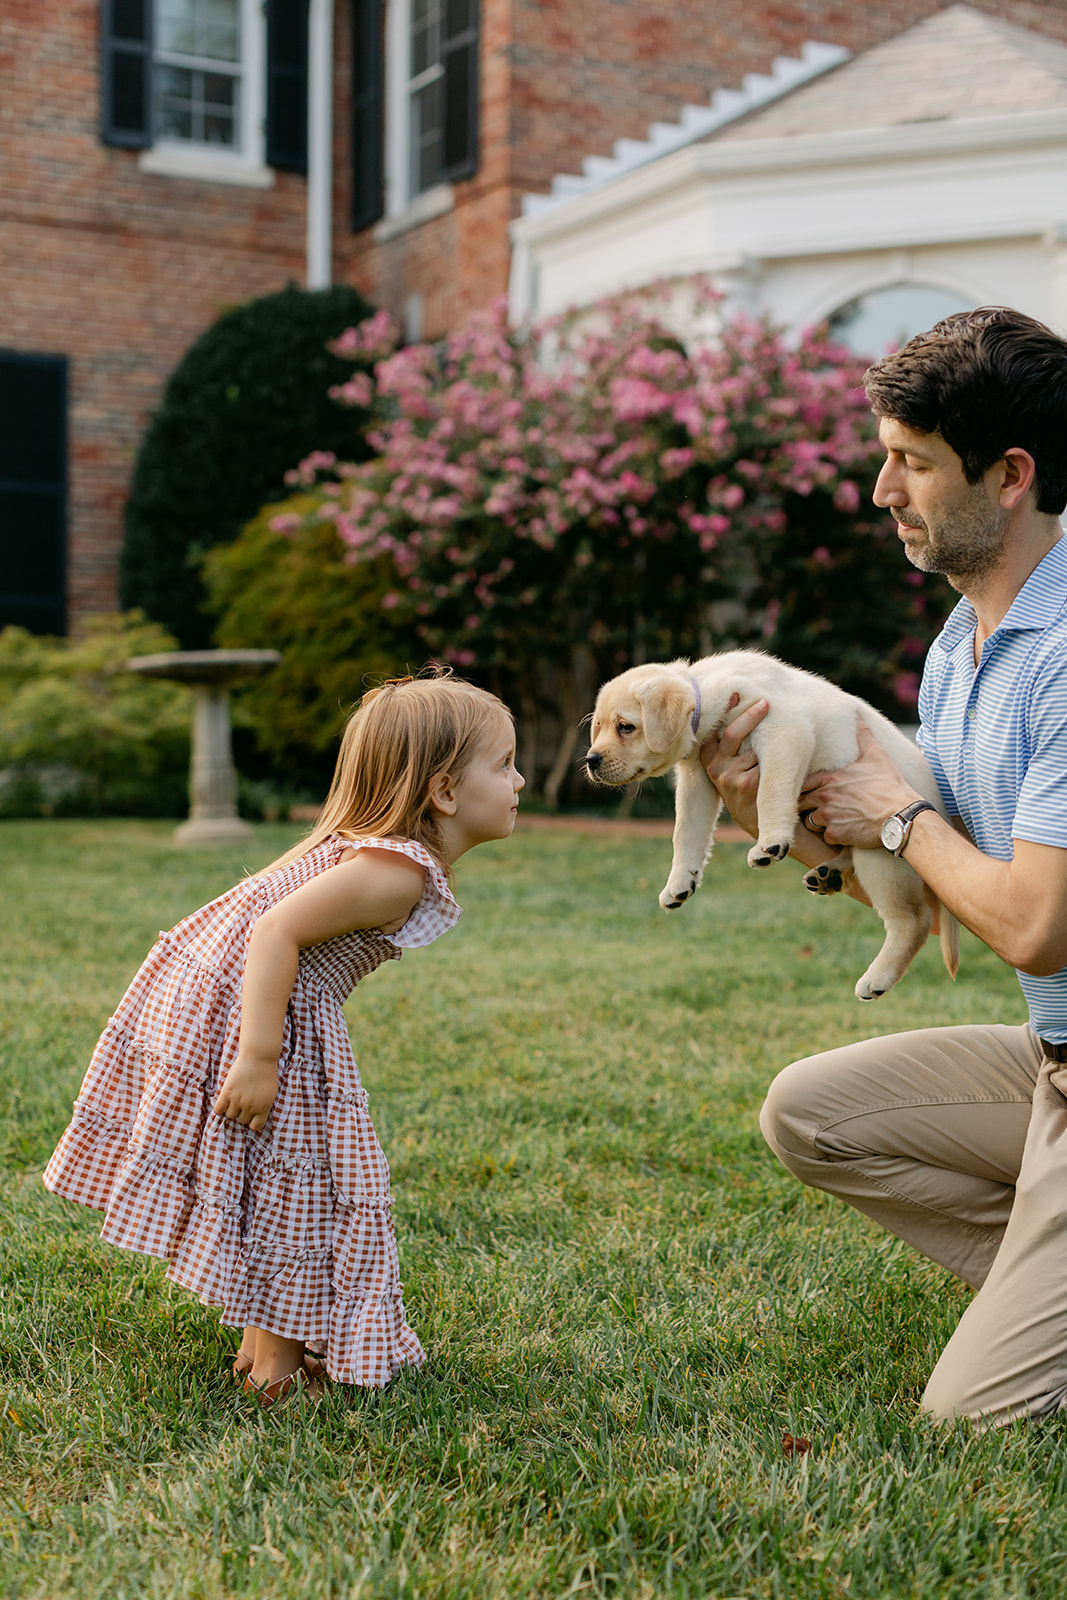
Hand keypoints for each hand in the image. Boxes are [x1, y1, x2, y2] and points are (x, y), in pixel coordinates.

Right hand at [214, 1054, 278, 1131]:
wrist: (259, 1056)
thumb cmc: (266, 1072)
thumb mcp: (271, 1092)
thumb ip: (263, 1105)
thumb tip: (256, 1115)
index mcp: (263, 1107)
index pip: (256, 1126)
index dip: (252, 1121)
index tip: (250, 1115)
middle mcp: (251, 1106)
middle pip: (241, 1120)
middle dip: (241, 1113)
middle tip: (241, 1103)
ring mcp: (238, 1100)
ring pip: (230, 1115)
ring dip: (230, 1109)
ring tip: (232, 1100)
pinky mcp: (227, 1092)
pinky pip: (219, 1109)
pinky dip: (219, 1108)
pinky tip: (222, 1102)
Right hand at [699, 694, 768, 838]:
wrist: (762, 825)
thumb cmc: (751, 789)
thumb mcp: (735, 767)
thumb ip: (733, 745)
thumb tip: (746, 708)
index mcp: (710, 760)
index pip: (714, 730)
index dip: (724, 710)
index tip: (734, 693)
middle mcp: (715, 768)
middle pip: (733, 733)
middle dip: (751, 716)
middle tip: (766, 702)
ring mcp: (729, 776)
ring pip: (754, 748)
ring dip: (770, 749)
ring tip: (782, 756)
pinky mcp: (746, 784)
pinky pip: (765, 761)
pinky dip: (780, 764)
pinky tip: (785, 773)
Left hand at [799, 721, 920, 849]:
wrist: (901, 815)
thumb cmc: (890, 785)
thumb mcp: (877, 756)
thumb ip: (863, 737)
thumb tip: (858, 717)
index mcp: (830, 777)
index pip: (802, 782)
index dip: (803, 788)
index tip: (809, 790)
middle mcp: (824, 796)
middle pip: (801, 803)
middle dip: (808, 806)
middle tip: (820, 807)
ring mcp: (828, 816)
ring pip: (810, 822)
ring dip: (818, 822)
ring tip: (834, 819)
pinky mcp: (835, 834)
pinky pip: (825, 837)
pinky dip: (833, 836)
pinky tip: (845, 831)